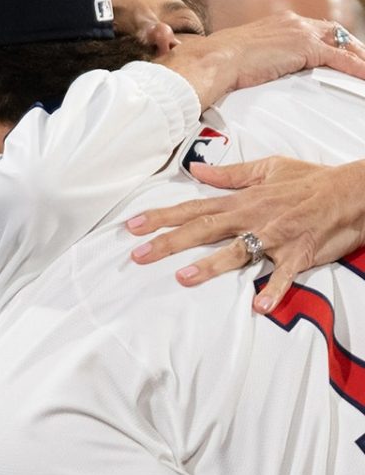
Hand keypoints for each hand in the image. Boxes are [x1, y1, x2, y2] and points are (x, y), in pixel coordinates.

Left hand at [125, 157, 364, 312]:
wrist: (353, 191)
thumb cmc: (310, 181)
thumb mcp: (267, 169)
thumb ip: (229, 174)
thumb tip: (196, 169)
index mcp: (241, 201)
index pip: (193, 209)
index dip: (161, 217)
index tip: (132, 227)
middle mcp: (252, 217)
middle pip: (203, 230)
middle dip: (168, 242)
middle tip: (138, 255)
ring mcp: (275, 236)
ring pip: (237, 251)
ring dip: (210, 265)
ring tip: (184, 277)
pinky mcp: (300, 253)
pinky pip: (284, 274)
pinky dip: (273, 289)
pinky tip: (259, 305)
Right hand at [158, 14, 364, 110]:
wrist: (213, 60)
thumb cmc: (219, 63)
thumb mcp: (243, 56)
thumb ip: (258, 58)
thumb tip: (256, 71)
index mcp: (279, 22)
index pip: (316, 30)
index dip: (333, 43)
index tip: (342, 55)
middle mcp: (292, 22)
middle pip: (335, 33)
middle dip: (353, 48)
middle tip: (363, 63)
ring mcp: (300, 32)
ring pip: (342, 43)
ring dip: (359, 58)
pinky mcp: (304, 47)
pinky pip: (340, 58)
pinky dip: (356, 68)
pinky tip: (364, 77)